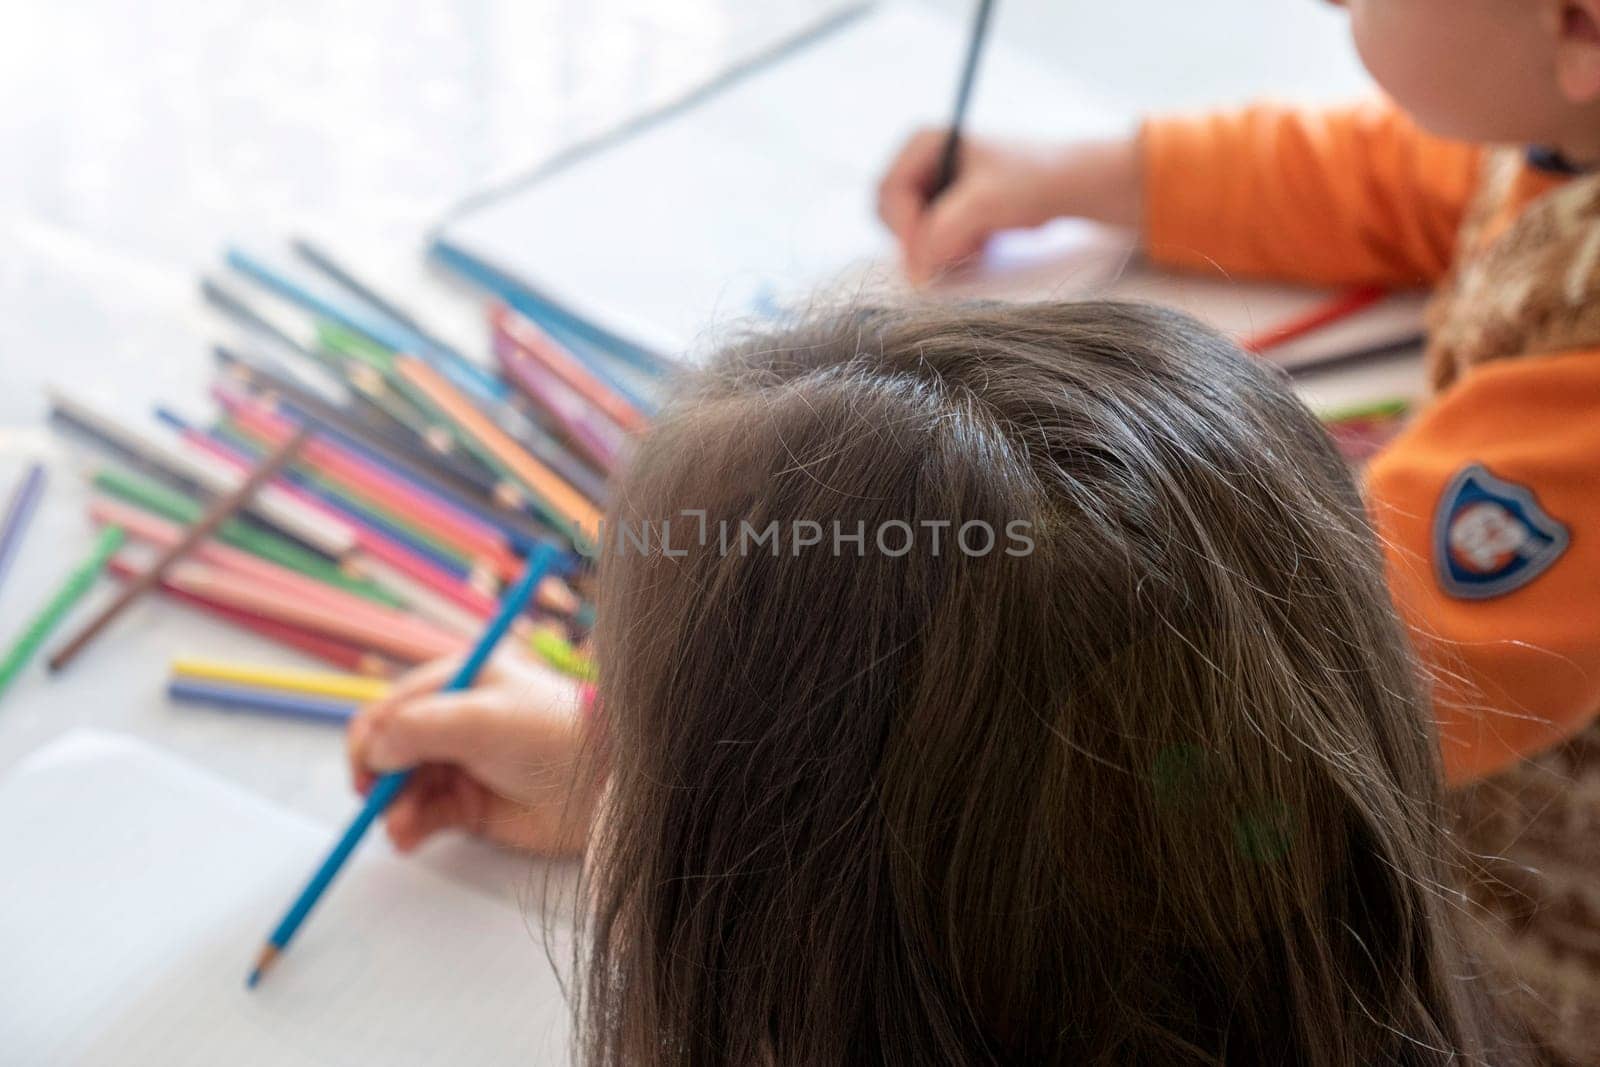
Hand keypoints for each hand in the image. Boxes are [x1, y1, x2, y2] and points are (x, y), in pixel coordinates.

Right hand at [346, 648, 599, 856]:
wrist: (601, 785)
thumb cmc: (549, 734)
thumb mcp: (481, 718)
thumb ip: (419, 727)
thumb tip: (373, 750)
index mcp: (456, 683)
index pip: (391, 706)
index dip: (370, 737)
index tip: (365, 768)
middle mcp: (452, 722)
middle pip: (389, 750)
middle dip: (378, 778)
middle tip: (379, 801)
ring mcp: (458, 765)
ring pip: (401, 788)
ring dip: (392, 808)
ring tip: (401, 828)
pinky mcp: (467, 805)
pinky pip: (421, 816)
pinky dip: (408, 827)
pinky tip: (407, 838)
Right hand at [876, 129, 1140, 284]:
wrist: (1072, 185)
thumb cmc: (1033, 179)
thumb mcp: (985, 203)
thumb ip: (944, 232)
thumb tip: (915, 270)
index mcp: (923, 143)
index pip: (889, 194)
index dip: (905, 230)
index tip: (929, 258)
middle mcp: (923, 162)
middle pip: (894, 216)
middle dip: (923, 240)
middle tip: (960, 249)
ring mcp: (935, 186)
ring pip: (913, 233)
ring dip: (940, 248)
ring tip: (978, 242)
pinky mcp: (948, 208)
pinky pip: (931, 241)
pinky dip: (952, 251)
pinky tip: (983, 243)